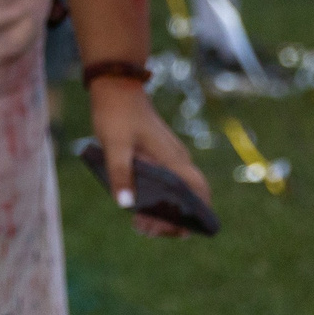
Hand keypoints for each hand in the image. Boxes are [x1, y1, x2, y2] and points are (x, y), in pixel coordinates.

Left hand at [87, 74, 211, 238]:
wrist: (116, 85)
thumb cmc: (117, 113)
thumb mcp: (114, 145)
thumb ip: (120, 173)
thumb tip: (126, 205)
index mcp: (172, 158)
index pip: (199, 191)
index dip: (197, 214)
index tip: (178, 230)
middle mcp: (176, 159)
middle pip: (188, 198)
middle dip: (171, 220)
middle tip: (144, 229)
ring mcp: (169, 157)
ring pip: (176, 192)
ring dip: (162, 211)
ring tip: (138, 224)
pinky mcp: (159, 155)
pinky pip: (166, 182)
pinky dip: (156, 198)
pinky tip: (135, 205)